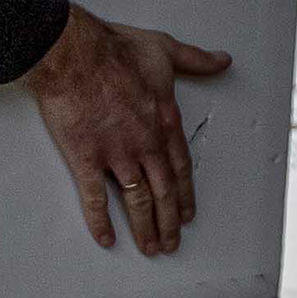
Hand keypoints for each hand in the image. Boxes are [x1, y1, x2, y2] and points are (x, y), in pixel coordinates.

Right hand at [19, 6, 231, 256]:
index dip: (185, 194)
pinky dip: (100, 221)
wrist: (75, 55)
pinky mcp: (86, 158)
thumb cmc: (115, 50)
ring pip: (136, 201)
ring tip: (148, 247)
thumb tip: (221, 60)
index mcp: (164, 122)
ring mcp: (116, 154)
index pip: (180, 168)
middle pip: (163, 192)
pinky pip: (95, 198)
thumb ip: (195, 59)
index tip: (187, 213)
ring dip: (144, 228)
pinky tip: (106, 237)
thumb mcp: (163, 50)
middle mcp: (145, 144)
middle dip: (169, 221)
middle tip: (172, 242)